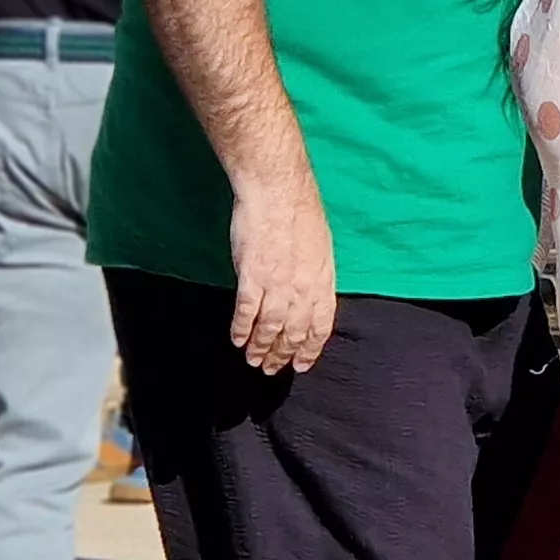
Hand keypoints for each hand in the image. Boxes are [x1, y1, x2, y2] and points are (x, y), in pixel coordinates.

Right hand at [226, 177, 338, 374]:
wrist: (278, 191)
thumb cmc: (300, 211)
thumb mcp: (321, 246)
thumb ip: (316, 275)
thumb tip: (311, 295)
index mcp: (323, 280)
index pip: (320, 326)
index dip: (310, 349)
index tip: (300, 364)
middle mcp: (303, 287)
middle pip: (293, 332)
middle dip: (282, 355)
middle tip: (271, 368)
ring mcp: (277, 283)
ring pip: (270, 327)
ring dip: (260, 347)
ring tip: (253, 359)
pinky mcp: (252, 276)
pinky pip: (246, 311)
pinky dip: (241, 328)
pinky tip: (236, 338)